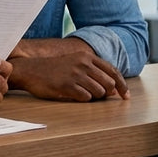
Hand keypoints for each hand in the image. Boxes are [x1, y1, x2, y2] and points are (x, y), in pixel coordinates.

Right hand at [9, 42, 128, 100]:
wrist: (31, 70)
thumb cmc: (55, 70)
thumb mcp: (75, 63)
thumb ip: (94, 72)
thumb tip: (113, 89)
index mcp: (87, 57)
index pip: (113, 71)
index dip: (122, 85)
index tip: (126, 96)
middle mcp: (83, 64)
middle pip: (109, 84)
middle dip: (107, 93)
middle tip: (99, 97)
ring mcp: (75, 74)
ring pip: (99, 92)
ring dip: (94, 97)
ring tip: (81, 93)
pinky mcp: (67, 85)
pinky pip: (86, 98)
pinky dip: (83, 100)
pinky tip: (74, 95)